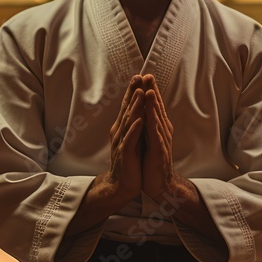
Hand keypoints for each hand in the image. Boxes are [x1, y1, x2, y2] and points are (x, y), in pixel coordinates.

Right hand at [106, 76, 144, 201]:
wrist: (121, 186)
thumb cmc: (129, 162)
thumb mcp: (132, 140)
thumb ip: (134, 125)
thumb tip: (139, 109)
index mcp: (123, 128)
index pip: (128, 106)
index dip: (133, 91)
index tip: (140, 75)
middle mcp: (120, 133)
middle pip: (127, 109)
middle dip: (133, 93)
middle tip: (138, 76)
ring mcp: (122, 143)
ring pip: (128, 122)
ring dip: (134, 107)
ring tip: (140, 93)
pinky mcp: (125, 155)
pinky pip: (130, 140)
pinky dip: (134, 130)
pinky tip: (139, 120)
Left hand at [142, 75, 175, 201]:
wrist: (161, 185)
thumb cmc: (153, 162)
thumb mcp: (149, 140)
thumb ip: (149, 125)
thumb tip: (144, 110)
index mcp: (158, 128)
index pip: (154, 106)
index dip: (149, 90)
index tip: (144, 75)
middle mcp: (162, 131)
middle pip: (157, 108)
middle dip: (152, 91)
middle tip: (148, 75)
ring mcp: (162, 141)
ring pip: (157, 119)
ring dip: (153, 104)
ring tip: (148, 89)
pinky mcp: (159, 152)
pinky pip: (155, 136)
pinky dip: (152, 124)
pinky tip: (149, 116)